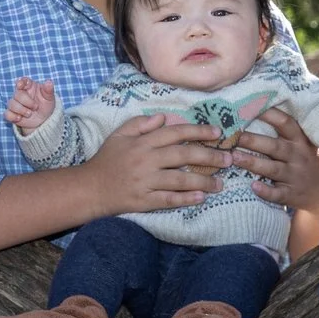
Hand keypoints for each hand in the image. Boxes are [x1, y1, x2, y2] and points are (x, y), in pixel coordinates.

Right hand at [5, 76, 57, 132]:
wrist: (44, 120)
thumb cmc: (46, 106)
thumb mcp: (49, 98)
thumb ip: (48, 90)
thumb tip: (49, 82)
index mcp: (29, 87)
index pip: (22, 81)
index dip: (20, 82)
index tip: (20, 85)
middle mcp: (20, 94)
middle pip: (17, 94)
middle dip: (26, 101)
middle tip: (35, 107)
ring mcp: (15, 104)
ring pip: (11, 104)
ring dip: (21, 110)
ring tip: (29, 114)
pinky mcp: (12, 113)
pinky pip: (7, 114)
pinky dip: (12, 116)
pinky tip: (19, 118)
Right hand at [84, 115, 230, 216]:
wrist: (89, 188)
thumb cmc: (106, 160)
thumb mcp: (119, 135)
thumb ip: (140, 123)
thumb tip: (163, 117)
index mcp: (142, 142)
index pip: (175, 133)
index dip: (198, 131)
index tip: (218, 132)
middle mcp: (146, 160)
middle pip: (183, 155)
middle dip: (209, 156)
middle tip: (229, 159)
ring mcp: (146, 181)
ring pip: (180, 179)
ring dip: (203, 181)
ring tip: (220, 183)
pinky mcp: (144, 200)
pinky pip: (168, 199)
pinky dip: (185, 199)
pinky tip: (200, 198)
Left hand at [237, 108, 318, 222]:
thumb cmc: (305, 159)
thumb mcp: (301, 142)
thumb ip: (283, 130)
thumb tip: (254, 108)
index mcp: (300, 140)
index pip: (285, 123)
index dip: (269, 114)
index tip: (249, 108)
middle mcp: (298, 156)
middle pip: (274, 147)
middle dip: (253, 141)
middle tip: (233, 135)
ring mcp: (295, 176)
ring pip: (273, 169)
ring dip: (253, 163)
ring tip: (233, 157)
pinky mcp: (292, 194)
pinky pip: (278, 194)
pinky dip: (266, 191)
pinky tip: (253, 186)